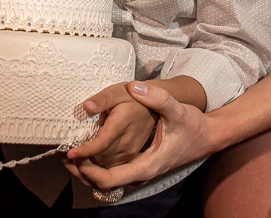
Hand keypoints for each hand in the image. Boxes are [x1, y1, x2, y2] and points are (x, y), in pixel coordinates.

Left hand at [63, 81, 155, 182]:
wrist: (152, 107)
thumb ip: (102, 98)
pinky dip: (93, 169)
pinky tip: (79, 161)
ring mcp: (128, 153)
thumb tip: (86, 106)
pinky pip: (108, 169)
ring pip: (103, 168)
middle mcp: (126, 143)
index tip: (69, 153)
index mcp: (122, 125)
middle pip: (100, 161)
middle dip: (78, 162)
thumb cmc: (131, 98)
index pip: (102, 143)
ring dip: (84, 168)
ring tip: (64, 160)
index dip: (85, 151)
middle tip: (58, 156)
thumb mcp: (116, 91)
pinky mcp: (127, 158)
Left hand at [65, 82, 216, 189]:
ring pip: (108, 181)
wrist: (209, 136)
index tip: (71, 155)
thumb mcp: (177, 109)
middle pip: (102, 183)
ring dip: (87, 171)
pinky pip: (115, 174)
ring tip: (68, 156)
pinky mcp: (141, 166)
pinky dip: (98, 168)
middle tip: (61, 157)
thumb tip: (134, 86)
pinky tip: (89, 154)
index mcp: (146, 166)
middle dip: (81, 172)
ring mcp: (141, 172)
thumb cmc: (194, 126)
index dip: (87, 168)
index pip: (108, 178)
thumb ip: (157, 97)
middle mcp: (142, 173)